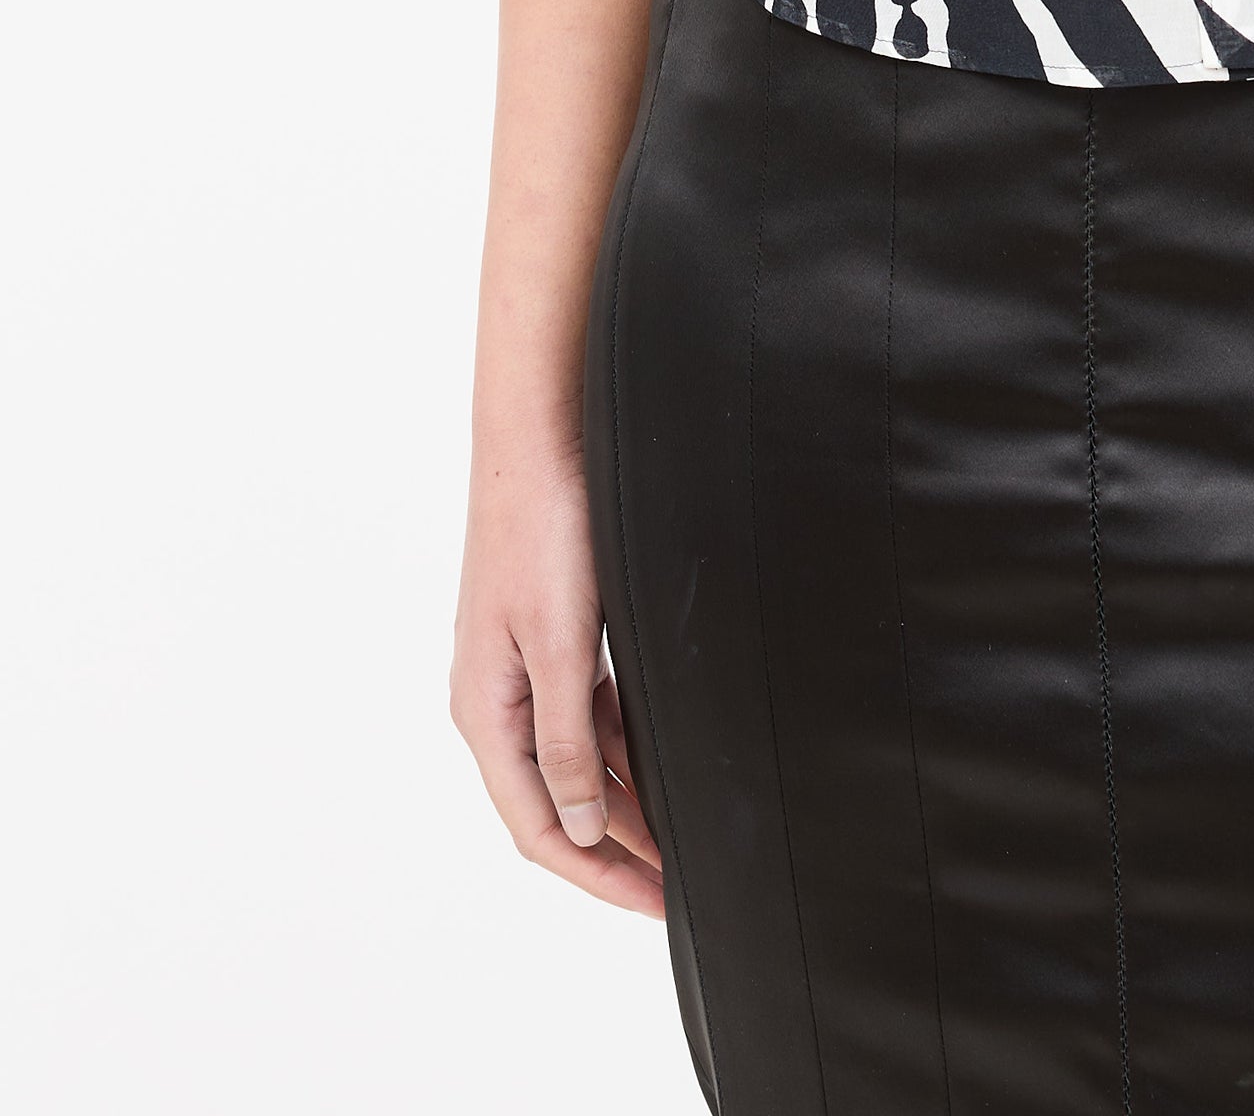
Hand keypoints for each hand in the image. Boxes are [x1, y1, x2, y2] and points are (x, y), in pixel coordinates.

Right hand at [451, 439, 664, 916]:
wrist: (541, 432)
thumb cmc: (543, 527)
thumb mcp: (559, 645)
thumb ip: (564, 742)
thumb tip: (581, 828)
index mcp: (487, 712)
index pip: (538, 828)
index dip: (597, 874)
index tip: (653, 905)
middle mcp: (498, 699)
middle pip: (556, 802)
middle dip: (617, 847)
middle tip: (676, 884)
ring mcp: (523, 666)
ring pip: (576, 759)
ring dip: (625, 798)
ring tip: (682, 833)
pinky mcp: (552, 632)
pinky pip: (587, 712)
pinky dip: (622, 745)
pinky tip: (662, 758)